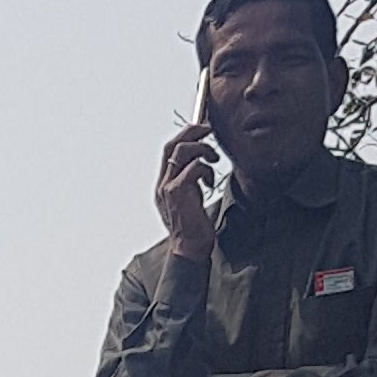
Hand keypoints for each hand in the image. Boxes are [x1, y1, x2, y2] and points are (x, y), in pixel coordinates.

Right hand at [155, 123, 218, 259]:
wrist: (189, 249)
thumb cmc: (193, 227)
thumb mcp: (190, 199)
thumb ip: (191, 182)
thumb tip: (202, 164)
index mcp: (163, 184)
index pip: (169, 149)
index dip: (185, 134)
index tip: (202, 128)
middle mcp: (162, 183)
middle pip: (172, 144)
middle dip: (192, 132)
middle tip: (209, 129)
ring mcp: (167, 187)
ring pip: (182, 151)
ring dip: (202, 150)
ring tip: (214, 159)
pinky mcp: (178, 192)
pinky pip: (194, 167)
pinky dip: (205, 170)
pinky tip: (209, 182)